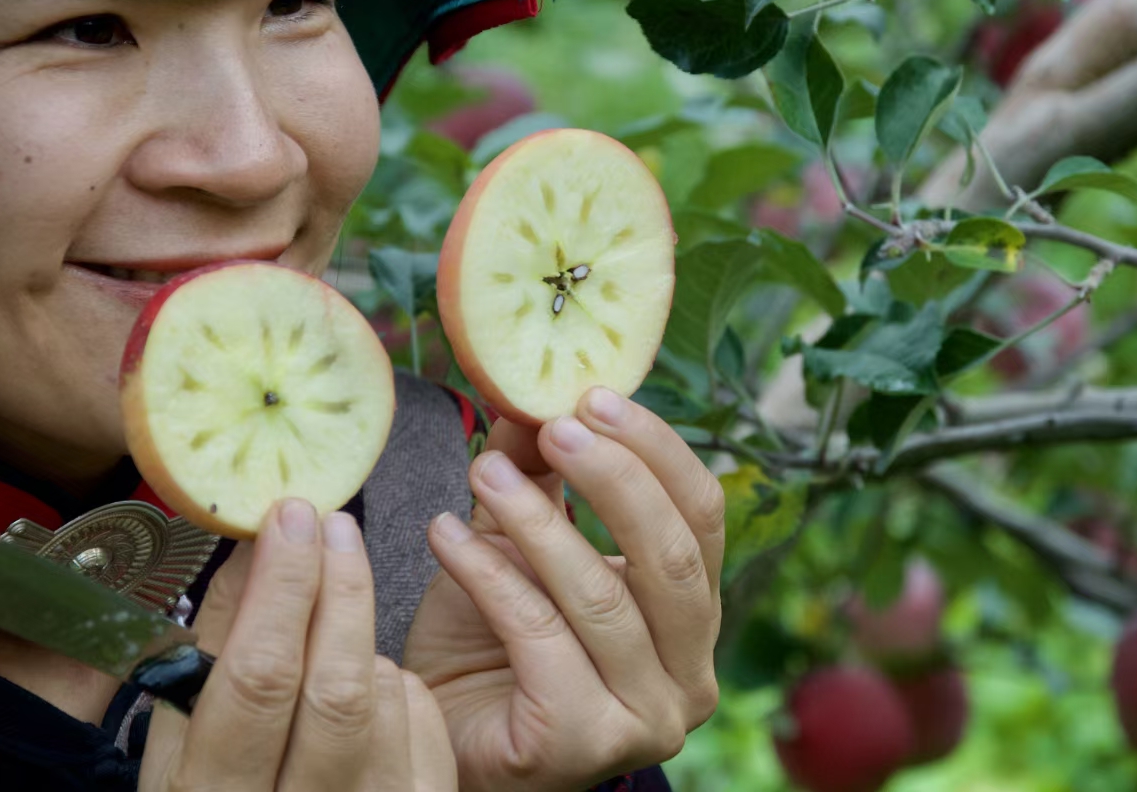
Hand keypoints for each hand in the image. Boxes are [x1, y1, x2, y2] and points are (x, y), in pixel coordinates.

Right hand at [139, 499, 456, 790]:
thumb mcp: (178, 741)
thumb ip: (213, 651)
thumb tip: (258, 548)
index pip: (261, 679)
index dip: (282, 587)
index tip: (290, 517)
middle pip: (339, 686)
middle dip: (340, 587)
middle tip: (332, 524)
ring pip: (383, 697)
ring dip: (359, 640)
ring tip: (328, 627)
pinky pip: (423, 720)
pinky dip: (394, 683)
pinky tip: (363, 679)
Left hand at [404, 388, 724, 791]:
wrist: (433, 744)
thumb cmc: (484, 649)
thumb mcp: (514, 546)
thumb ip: (535, 478)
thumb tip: (529, 391)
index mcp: (692, 619)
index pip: (703, 518)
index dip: (655, 450)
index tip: (594, 396)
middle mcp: (690, 676)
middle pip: (672, 556)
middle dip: (613, 477)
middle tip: (553, 425)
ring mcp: (646, 718)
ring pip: (604, 596)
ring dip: (536, 522)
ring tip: (480, 473)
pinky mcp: (585, 744)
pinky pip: (540, 637)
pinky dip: (490, 576)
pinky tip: (443, 536)